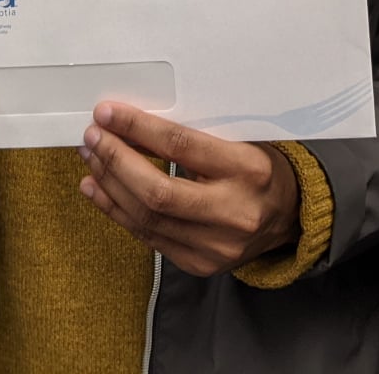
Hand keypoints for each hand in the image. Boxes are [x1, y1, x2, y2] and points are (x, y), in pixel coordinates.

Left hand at [77, 102, 299, 276]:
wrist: (289, 216)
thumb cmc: (258, 167)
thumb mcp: (239, 140)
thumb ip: (192, 136)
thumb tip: (132, 123)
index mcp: (247, 169)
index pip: (181, 146)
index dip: (138, 128)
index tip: (107, 113)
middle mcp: (233, 212)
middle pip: (157, 191)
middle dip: (116, 161)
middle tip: (92, 137)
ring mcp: (215, 246)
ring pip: (147, 218)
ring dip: (110, 185)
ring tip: (90, 158)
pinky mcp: (198, 264)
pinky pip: (148, 237)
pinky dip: (118, 211)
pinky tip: (98, 189)